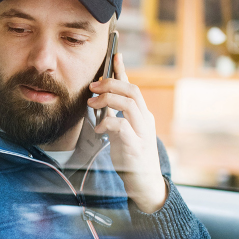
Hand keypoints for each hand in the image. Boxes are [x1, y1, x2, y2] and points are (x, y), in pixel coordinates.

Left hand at [87, 52, 167, 213]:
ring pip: (129, 104)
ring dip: (108, 100)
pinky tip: (100, 128)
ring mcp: (142, 133)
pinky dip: (109, 123)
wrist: (144, 183)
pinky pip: (122, 127)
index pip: (133, 87)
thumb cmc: (131, 157)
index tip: (114, 55)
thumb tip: (100, 100)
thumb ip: (115, 116)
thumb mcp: (122, 132)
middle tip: (93, 87)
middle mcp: (145, 120)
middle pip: (132, 91)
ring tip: (92, 104)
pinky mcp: (135, 146)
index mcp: (142, 115)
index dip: (123, 70)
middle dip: (110, 84)